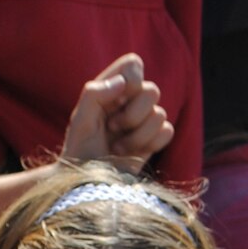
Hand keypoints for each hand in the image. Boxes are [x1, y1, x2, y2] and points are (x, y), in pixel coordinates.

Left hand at [60, 53, 175, 174]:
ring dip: (136, 136)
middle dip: (132, 115)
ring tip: (117, 147)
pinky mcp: (154, 140)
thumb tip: (123, 82)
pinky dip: (150, 144)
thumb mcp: (80, 121)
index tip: (116, 100)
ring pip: (160, 113)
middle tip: (112, 129)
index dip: (131, 79)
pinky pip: (168, 131)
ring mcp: (144, 120)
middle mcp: (130, 101)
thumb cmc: (80, 151)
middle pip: (152, 90)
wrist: (89, 184)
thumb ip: (94, 93)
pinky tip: (132, 153)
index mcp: (111, 89)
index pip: (133, 64)